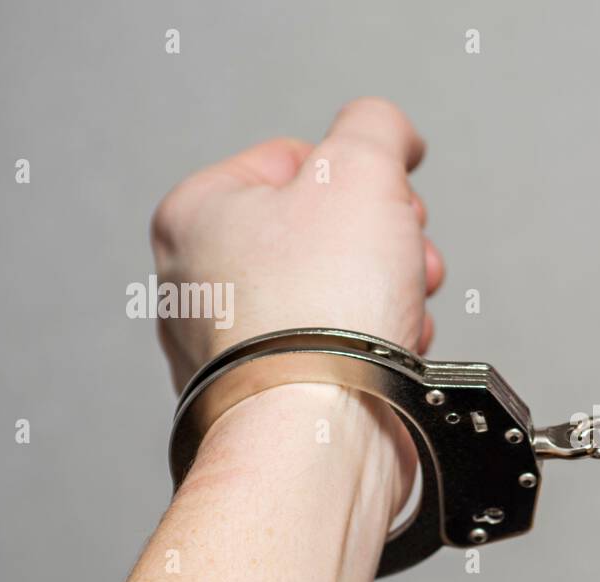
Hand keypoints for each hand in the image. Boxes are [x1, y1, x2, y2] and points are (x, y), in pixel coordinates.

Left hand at [151, 96, 443, 388]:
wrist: (322, 434)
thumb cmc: (321, 316)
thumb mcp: (361, 169)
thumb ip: (375, 128)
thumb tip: (388, 133)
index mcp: (198, 214)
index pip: (298, 159)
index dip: (361, 178)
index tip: (387, 204)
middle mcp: (202, 281)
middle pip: (323, 230)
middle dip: (383, 242)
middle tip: (402, 258)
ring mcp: (236, 347)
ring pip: (339, 294)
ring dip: (389, 296)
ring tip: (400, 314)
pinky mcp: (278, 395)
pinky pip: (342, 351)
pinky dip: (377, 351)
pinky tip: (390, 359)